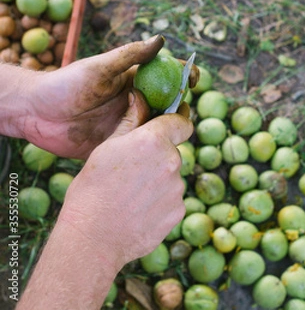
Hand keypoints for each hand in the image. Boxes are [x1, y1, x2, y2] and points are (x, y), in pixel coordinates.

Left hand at [22, 35, 197, 158]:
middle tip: (176, 111)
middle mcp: (137, 103)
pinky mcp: (120, 147)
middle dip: (180, 108)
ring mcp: (130, 126)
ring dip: (166, 130)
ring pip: (160, 129)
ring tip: (159, 130)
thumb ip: (130, 55)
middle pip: (171, 106)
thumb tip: (162, 39)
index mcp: (135, 81)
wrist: (34, 114)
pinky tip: (149, 150)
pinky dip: (149, 150)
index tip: (194, 81)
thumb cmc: (63, 85)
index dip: (186, 77)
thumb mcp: (98, 68)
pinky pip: (141, 150)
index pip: (169, 77)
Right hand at [57, 103, 192, 267]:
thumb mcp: (106, 148)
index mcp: (154, 140)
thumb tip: (140, 95)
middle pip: (172, 152)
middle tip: (131, 172)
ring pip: (171, 178)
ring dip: (157, 182)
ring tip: (129, 196)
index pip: (181, 122)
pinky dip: (159, 204)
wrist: (93, 239)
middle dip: (157, 157)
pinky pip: (172, 201)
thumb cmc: (92, 190)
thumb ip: (131, 121)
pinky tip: (137, 211)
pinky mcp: (179, 211)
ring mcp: (178, 189)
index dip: (177, 120)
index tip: (173, 121)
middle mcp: (172, 161)